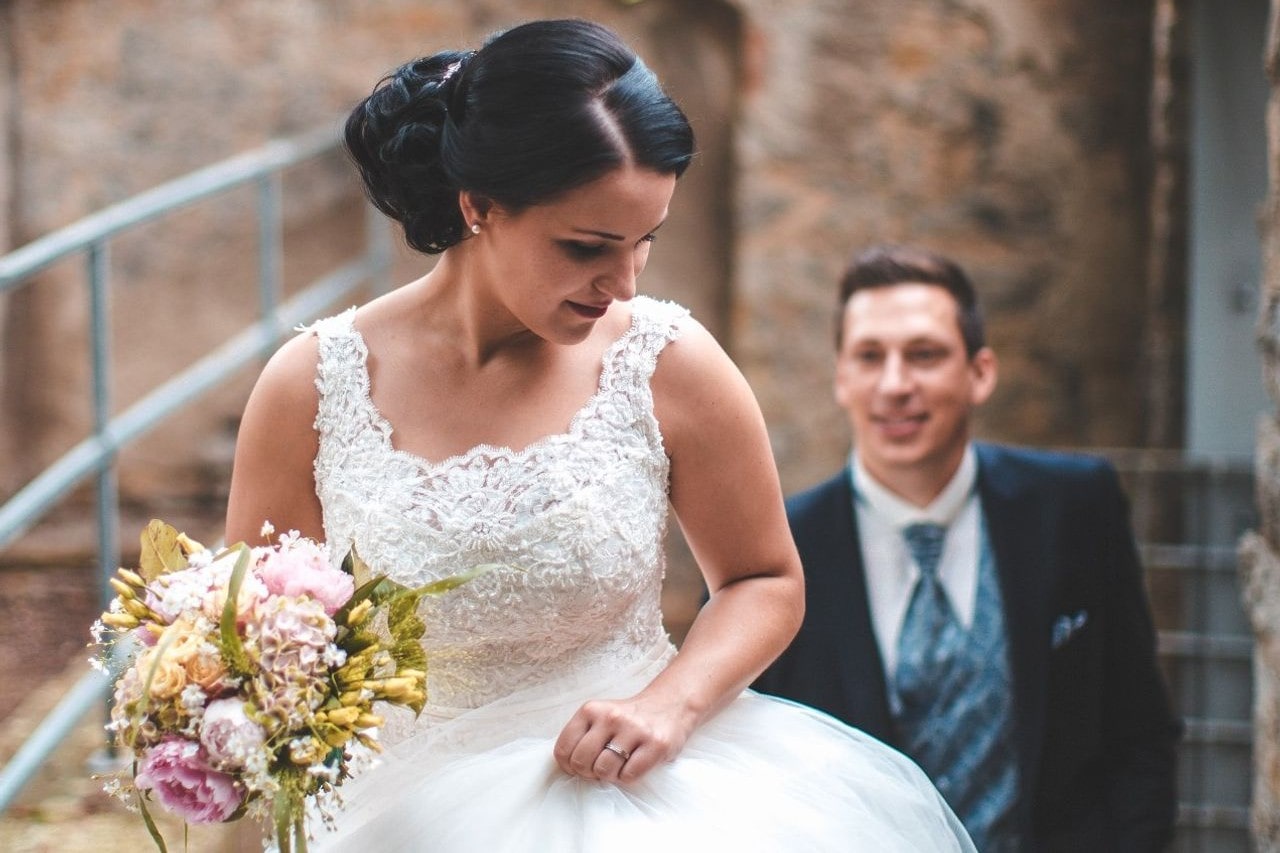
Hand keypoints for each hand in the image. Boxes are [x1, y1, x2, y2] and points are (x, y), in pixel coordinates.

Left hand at [552, 694, 695, 784]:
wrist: (669, 706)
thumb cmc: (627, 719)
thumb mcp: (599, 716)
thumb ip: (581, 736)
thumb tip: (567, 767)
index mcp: (591, 710)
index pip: (563, 749)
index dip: (568, 765)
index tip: (580, 765)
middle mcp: (611, 717)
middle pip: (582, 761)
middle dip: (588, 772)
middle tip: (600, 767)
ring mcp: (634, 730)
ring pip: (604, 770)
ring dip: (610, 775)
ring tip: (619, 764)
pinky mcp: (655, 745)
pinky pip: (629, 775)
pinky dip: (628, 776)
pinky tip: (634, 764)